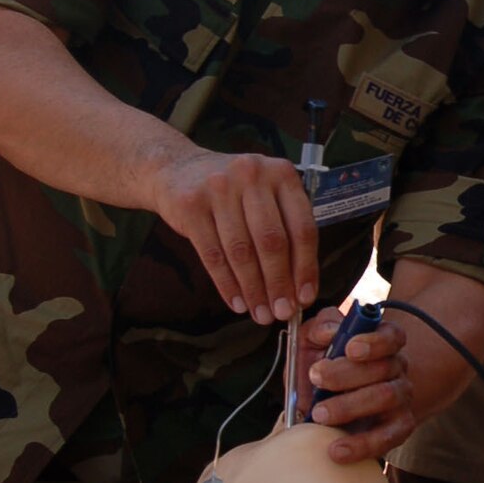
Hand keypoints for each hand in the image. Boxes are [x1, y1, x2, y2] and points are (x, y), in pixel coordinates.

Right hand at [148, 145, 319, 323]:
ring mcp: (219, 188)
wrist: (177, 168)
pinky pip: (213, 255)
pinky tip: (237, 303)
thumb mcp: (265, 195)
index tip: (305, 297)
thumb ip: (285, 229)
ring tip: (260, 314)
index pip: (302, 227)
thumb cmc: (233, 191)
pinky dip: (227, 284)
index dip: (306, 267)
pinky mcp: (191, 205)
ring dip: (253, 290)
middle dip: (279, 284)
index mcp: (281, 174)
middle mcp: (252, 175)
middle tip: (282, 313)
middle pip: (272, 242)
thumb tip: (299, 287)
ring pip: (242, 251)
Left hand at [298, 307, 413, 463]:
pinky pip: (387, 437)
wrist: (324, 406)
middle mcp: (397, 368)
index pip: (392, 335)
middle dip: (347, 373)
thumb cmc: (320, 367)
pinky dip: (361, 446)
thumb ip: (319, 329)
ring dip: (350, 406)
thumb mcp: (312, 342)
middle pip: (384, 367)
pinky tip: (336, 450)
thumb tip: (329, 332)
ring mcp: (400, 399)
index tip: (349, 347)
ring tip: (319, 415)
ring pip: (386, 397)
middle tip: (316, 378)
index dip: (374, 341)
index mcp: (382, 342)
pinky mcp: (398, 429)